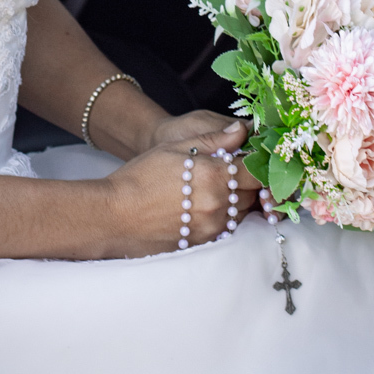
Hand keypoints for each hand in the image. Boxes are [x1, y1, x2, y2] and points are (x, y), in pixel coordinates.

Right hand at [102, 117, 261, 257]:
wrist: (115, 215)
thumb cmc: (141, 177)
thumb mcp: (175, 148)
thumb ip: (213, 140)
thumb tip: (241, 130)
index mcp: (215, 176)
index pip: (257, 171)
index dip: (259, 162)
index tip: (254, 157)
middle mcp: (219, 206)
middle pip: (254, 194)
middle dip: (250, 181)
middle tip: (236, 170)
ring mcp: (213, 228)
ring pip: (243, 213)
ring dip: (240, 201)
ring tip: (218, 188)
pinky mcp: (204, 243)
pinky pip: (228, 229)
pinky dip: (226, 217)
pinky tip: (208, 207)